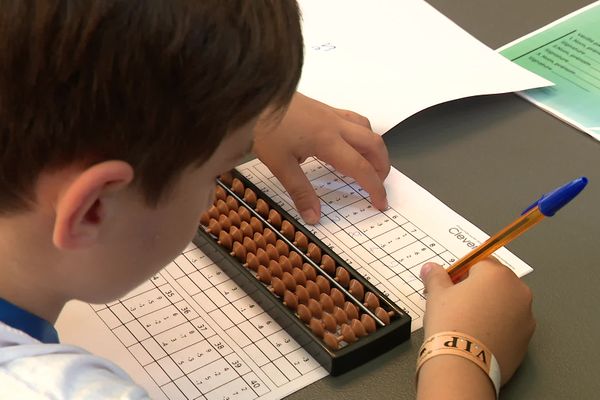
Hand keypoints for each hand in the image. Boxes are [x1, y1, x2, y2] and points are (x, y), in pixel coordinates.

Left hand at [253, 92, 389, 223]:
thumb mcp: (279, 164)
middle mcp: (335, 125)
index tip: (380, 203)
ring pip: (366, 128)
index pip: (361, 168)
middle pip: (373, 144)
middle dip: (382, 166)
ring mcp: (330, 114)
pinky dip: (360, 134)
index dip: (374, 187)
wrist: (256, 95)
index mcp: (328, 141)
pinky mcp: (322, 108)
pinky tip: (346, 143)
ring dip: (374, 148)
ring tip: (369, 165)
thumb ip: (300, 191)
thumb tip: (313, 216)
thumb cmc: (265, 126)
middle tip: (378, 184)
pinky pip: (352, 119)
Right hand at [420, 259, 534, 384]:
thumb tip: (431, 269)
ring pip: (505, 303)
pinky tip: (479, 334)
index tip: (450, 283)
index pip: (479, 262)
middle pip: (495, 282)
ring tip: (468, 321)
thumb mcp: (437, 294)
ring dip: (490, 307)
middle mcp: (517, 291)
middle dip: (478, 289)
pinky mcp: (527, 338)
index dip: (462, 272)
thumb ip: (436, 276)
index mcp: (496, 274)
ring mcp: (526, 316)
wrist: (463, 363)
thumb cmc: (452, 325)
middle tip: (457, 302)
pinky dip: (498, 326)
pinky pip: (511, 324)